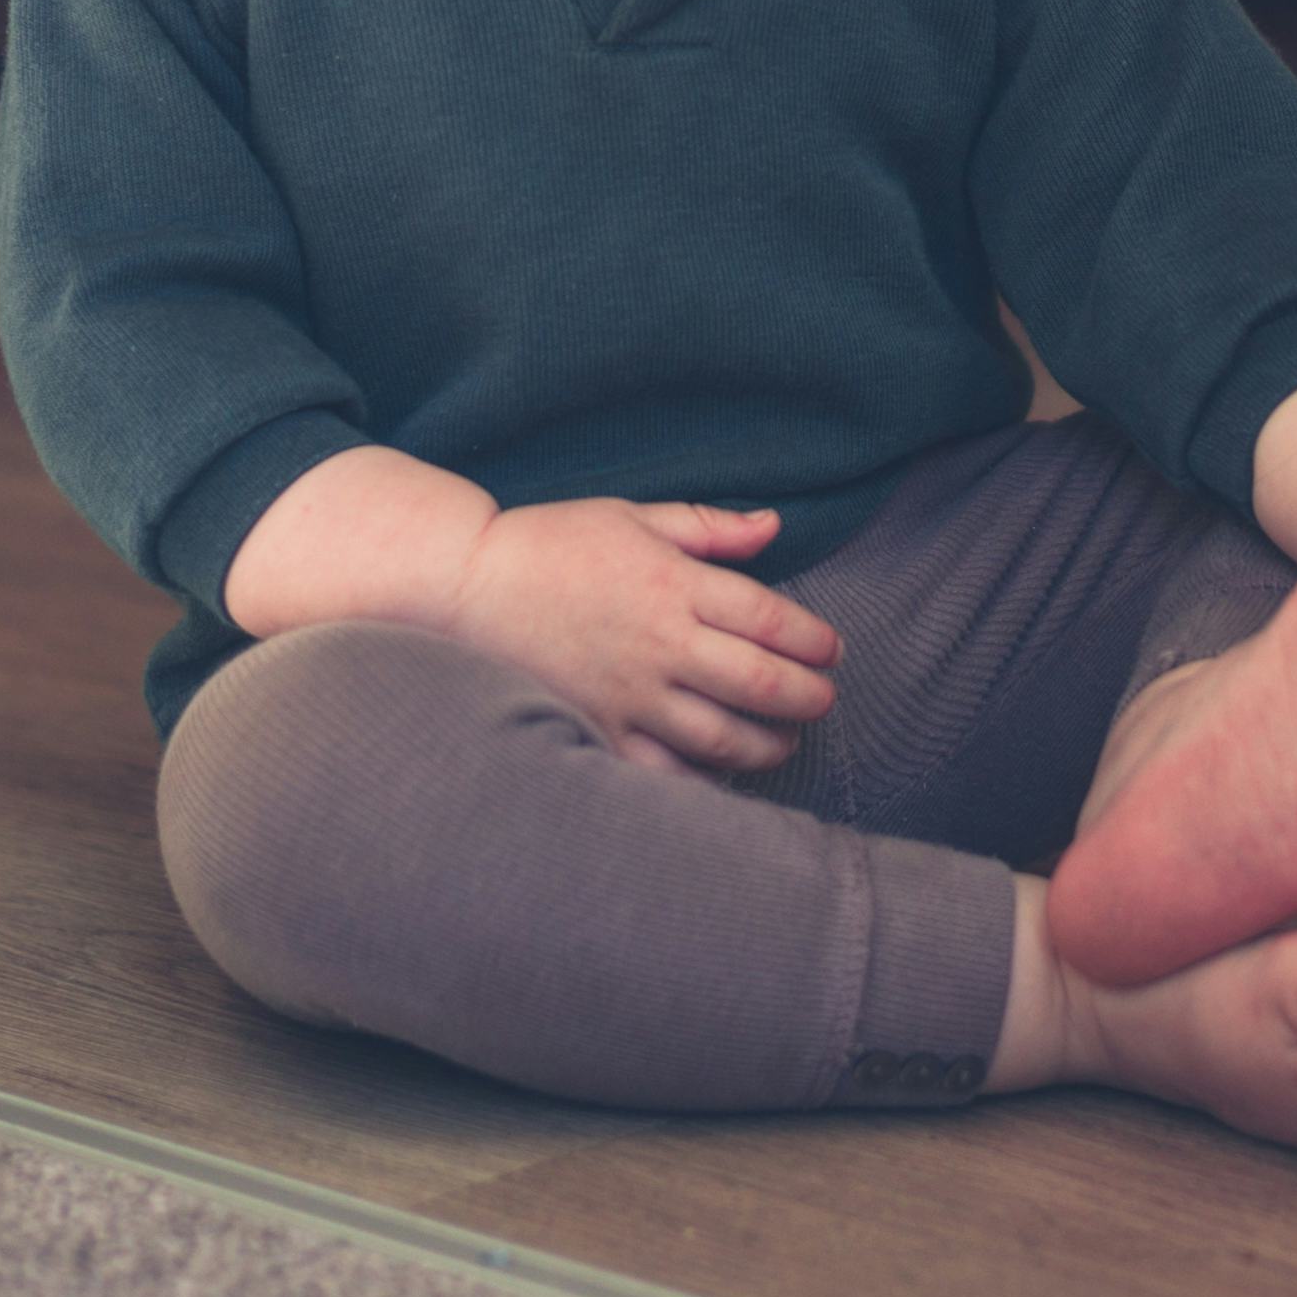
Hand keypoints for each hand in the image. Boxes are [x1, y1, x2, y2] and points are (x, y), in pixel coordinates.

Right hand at [445, 497, 843, 776]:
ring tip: (786, 740)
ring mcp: (630, 693)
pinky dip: (701, 780)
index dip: (816, 641)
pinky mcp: (598, 728)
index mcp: (675, 583)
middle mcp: (660, 643)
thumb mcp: (632, 516)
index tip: (832, 650)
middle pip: (762, 683)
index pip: (773, 620)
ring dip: (770, 744)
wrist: (463, 586)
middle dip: (809, 696)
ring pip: (724, 736)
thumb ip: (709, 527)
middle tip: (825, 698)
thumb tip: (774, 526)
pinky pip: (663, 770)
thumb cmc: (550, 543)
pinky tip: (721, 774)